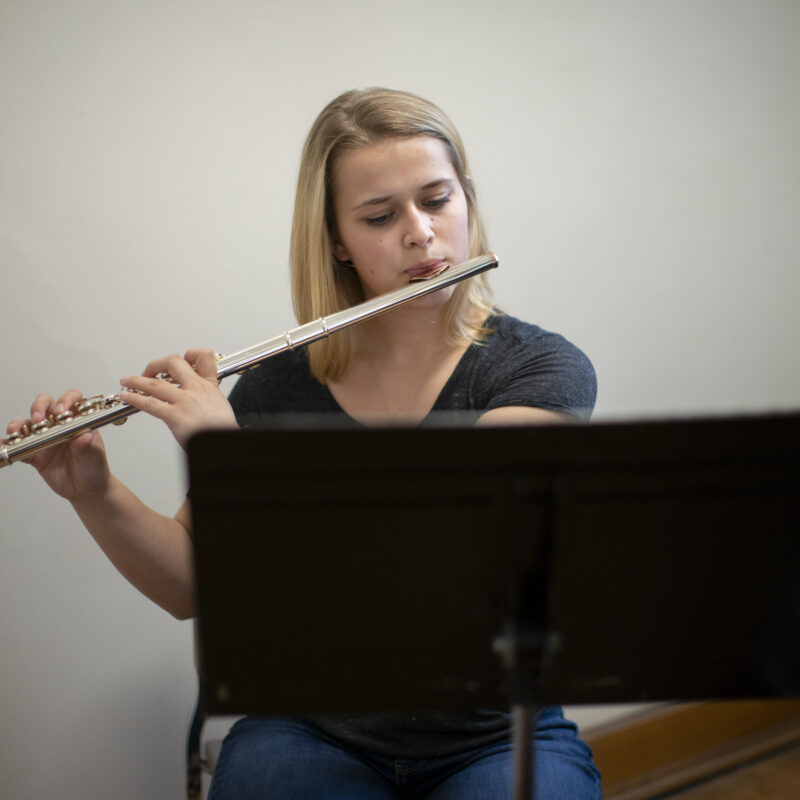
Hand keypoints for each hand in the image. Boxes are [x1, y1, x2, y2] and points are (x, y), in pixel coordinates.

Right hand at [5, 389, 110, 499]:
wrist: (85, 489)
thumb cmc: (94, 468)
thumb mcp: (95, 458)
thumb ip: (88, 447)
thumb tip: (86, 436)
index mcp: (78, 421)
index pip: (72, 400)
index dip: (65, 400)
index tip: (61, 411)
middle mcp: (60, 425)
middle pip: (45, 405)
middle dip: (38, 408)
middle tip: (38, 420)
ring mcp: (45, 438)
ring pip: (28, 424)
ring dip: (19, 425)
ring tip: (16, 432)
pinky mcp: (35, 454)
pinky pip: (19, 447)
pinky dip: (9, 445)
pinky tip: (4, 446)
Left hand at [119, 348, 237, 449]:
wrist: (225, 444)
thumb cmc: (222, 430)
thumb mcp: (221, 406)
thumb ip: (205, 397)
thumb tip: (195, 399)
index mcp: (209, 386)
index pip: (203, 356)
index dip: (189, 354)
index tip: (181, 360)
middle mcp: (197, 389)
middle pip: (173, 362)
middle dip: (157, 364)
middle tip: (150, 371)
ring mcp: (185, 401)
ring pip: (155, 383)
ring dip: (136, 381)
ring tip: (127, 381)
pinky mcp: (175, 416)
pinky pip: (150, 404)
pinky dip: (134, 398)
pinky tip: (127, 397)